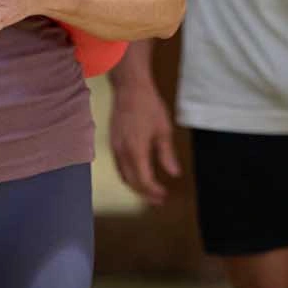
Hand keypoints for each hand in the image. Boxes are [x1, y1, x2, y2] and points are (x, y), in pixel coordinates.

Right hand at [109, 78, 180, 204]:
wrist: (130, 88)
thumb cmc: (149, 106)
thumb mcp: (164, 130)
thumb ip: (167, 155)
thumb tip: (174, 173)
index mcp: (136, 150)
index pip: (144, 180)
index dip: (154, 192)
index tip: (164, 195)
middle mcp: (122, 152)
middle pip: (131, 182)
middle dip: (145, 193)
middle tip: (158, 199)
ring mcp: (115, 147)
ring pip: (123, 175)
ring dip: (136, 186)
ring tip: (150, 191)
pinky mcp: (112, 141)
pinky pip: (119, 165)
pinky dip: (129, 175)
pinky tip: (139, 173)